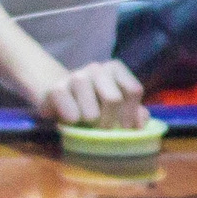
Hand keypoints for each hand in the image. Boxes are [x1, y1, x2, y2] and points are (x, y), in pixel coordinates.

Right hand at [30, 60, 145, 125]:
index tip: (125, 127)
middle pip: (113, 100)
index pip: (133, 90)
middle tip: (104, 129)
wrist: (62, 99)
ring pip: (92, 113)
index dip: (131, 114)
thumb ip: (136, 113)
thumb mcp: (119, 107)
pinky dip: (73, 124)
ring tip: (87, 123)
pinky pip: (71, 115)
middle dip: (110, 122)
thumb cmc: (96, 104)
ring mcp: (75, 76)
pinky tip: (72, 120)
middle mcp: (97, 68)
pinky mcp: (56, 90)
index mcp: (115, 68)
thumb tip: (140, 123)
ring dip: (91, 125)